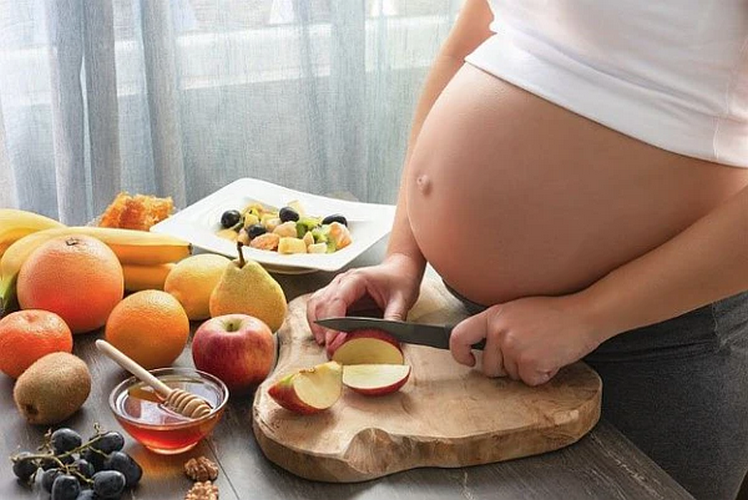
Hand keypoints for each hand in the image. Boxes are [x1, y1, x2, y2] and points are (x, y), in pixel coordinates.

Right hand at [306, 253, 422, 344]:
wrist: (400, 270)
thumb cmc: (399, 280)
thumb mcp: (402, 300)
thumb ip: (394, 318)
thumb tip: (388, 339)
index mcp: (357, 279)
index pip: (337, 299)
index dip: (332, 322)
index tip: (333, 341)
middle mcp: (342, 281)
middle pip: (321, 303)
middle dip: (322, 327)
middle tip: (329, 348)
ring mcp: (336, 287)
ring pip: (315, 304)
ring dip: (316, 324)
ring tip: (323, 343)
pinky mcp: (336, 296)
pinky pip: (319, 307)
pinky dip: (317, 322)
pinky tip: (323, 335)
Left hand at [449, 294, 599, 385]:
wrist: (584, 315)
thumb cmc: (556, 314)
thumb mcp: (518, 311)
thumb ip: (499, 326)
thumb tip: (485, 348)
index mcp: (494, 316)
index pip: (459, 336)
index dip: (459, 353)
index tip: (469, 360)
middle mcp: (499, 331)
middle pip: (490, 367)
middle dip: (508, 367)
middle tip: (530, 351)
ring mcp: (513, 346)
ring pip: (512, 376)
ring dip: (528, 370)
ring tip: (543, 349)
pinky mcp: (529, 362)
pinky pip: (530, 381)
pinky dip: (543, 375)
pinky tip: (552, 357)